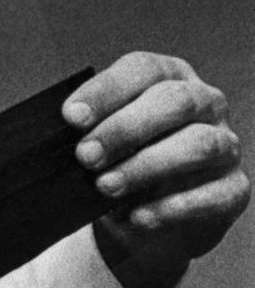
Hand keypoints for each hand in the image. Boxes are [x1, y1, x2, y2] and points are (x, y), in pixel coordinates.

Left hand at [65, 51, 248, 287]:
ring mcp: (225, 145)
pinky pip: (213, 194)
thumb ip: (84, 130)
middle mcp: (204, 103)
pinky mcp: (234, 189)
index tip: (71, 117)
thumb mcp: (95, 139)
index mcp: (166, 77)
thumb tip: (53, 135)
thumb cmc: (115, 162)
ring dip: (147, 165)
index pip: (142, 70)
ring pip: (198, 144)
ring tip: (105, 187)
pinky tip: (137, 217)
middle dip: (125, 128)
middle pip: (174, 101)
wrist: (143, 215)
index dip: (106, 91)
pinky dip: (172, 207)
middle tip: (84, 156)